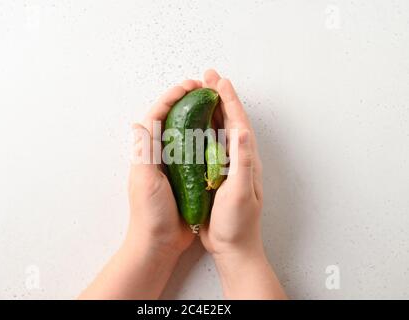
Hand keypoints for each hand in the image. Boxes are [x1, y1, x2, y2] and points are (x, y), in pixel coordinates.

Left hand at [127, 79, 203, 254]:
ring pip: (187, 132)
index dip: (172, 97)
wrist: (160, 242)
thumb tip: (139, 122)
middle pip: (173, 119)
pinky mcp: (189, 176)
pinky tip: (219, 132)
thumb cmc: (150, 213)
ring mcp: (176, 164)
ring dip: (198, 115)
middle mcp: (161, 154)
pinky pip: (198, 151)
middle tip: (205, 89)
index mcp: (148, 152)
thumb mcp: (144, 180)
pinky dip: (206, 138)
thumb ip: (143, 153)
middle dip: (187, 100)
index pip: (157, 115)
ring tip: (214, 103)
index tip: (190, 86)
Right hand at [200, 69, 263, 256]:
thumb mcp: (241, 192)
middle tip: (207, 78)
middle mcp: (237, 158)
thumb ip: (242, 161)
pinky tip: (192, 127)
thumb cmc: (238, 223)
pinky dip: (201, 131)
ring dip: (210, 111)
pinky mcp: (215, 175)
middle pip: (228, 121)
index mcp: (245, 159)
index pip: (237, 122)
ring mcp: (226, 166)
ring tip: (200, 94)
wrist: (233, 247)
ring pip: (218, 131)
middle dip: (218, 97)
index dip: (228, 99)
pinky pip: (207, 146)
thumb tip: (242, 129)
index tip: (218, 80)